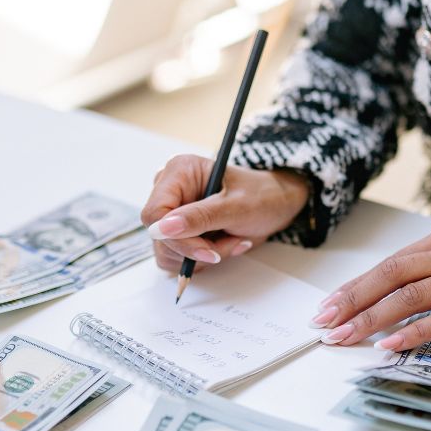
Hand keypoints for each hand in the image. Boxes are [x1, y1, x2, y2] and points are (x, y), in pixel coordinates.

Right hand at [141, 155, 309, 272]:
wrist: (277, 204)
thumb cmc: (262, 196)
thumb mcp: (235, 207)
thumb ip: (199, 217)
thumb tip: (163, 228)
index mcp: (179, 171)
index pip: (154, 214)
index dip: (176, 237)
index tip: (207, 250)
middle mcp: (170, 190)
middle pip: (159, 236)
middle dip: (196, 247)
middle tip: (229, 243)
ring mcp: (172, 212)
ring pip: (167, 251)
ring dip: (201, 255)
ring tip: (230, 241)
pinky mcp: (178, 231)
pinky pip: (175, 258)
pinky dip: (200, 259)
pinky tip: (223, 245)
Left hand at [311, 215, 430, 349]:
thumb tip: (410, 280)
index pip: (391, 262)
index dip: (357, 285)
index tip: (330, 304)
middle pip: (391, 276)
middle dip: (353, 300)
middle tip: (324, 323)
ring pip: (410, 296)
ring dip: (373, 319)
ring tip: (346, 337)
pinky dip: (416, 331)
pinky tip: (391, 345)